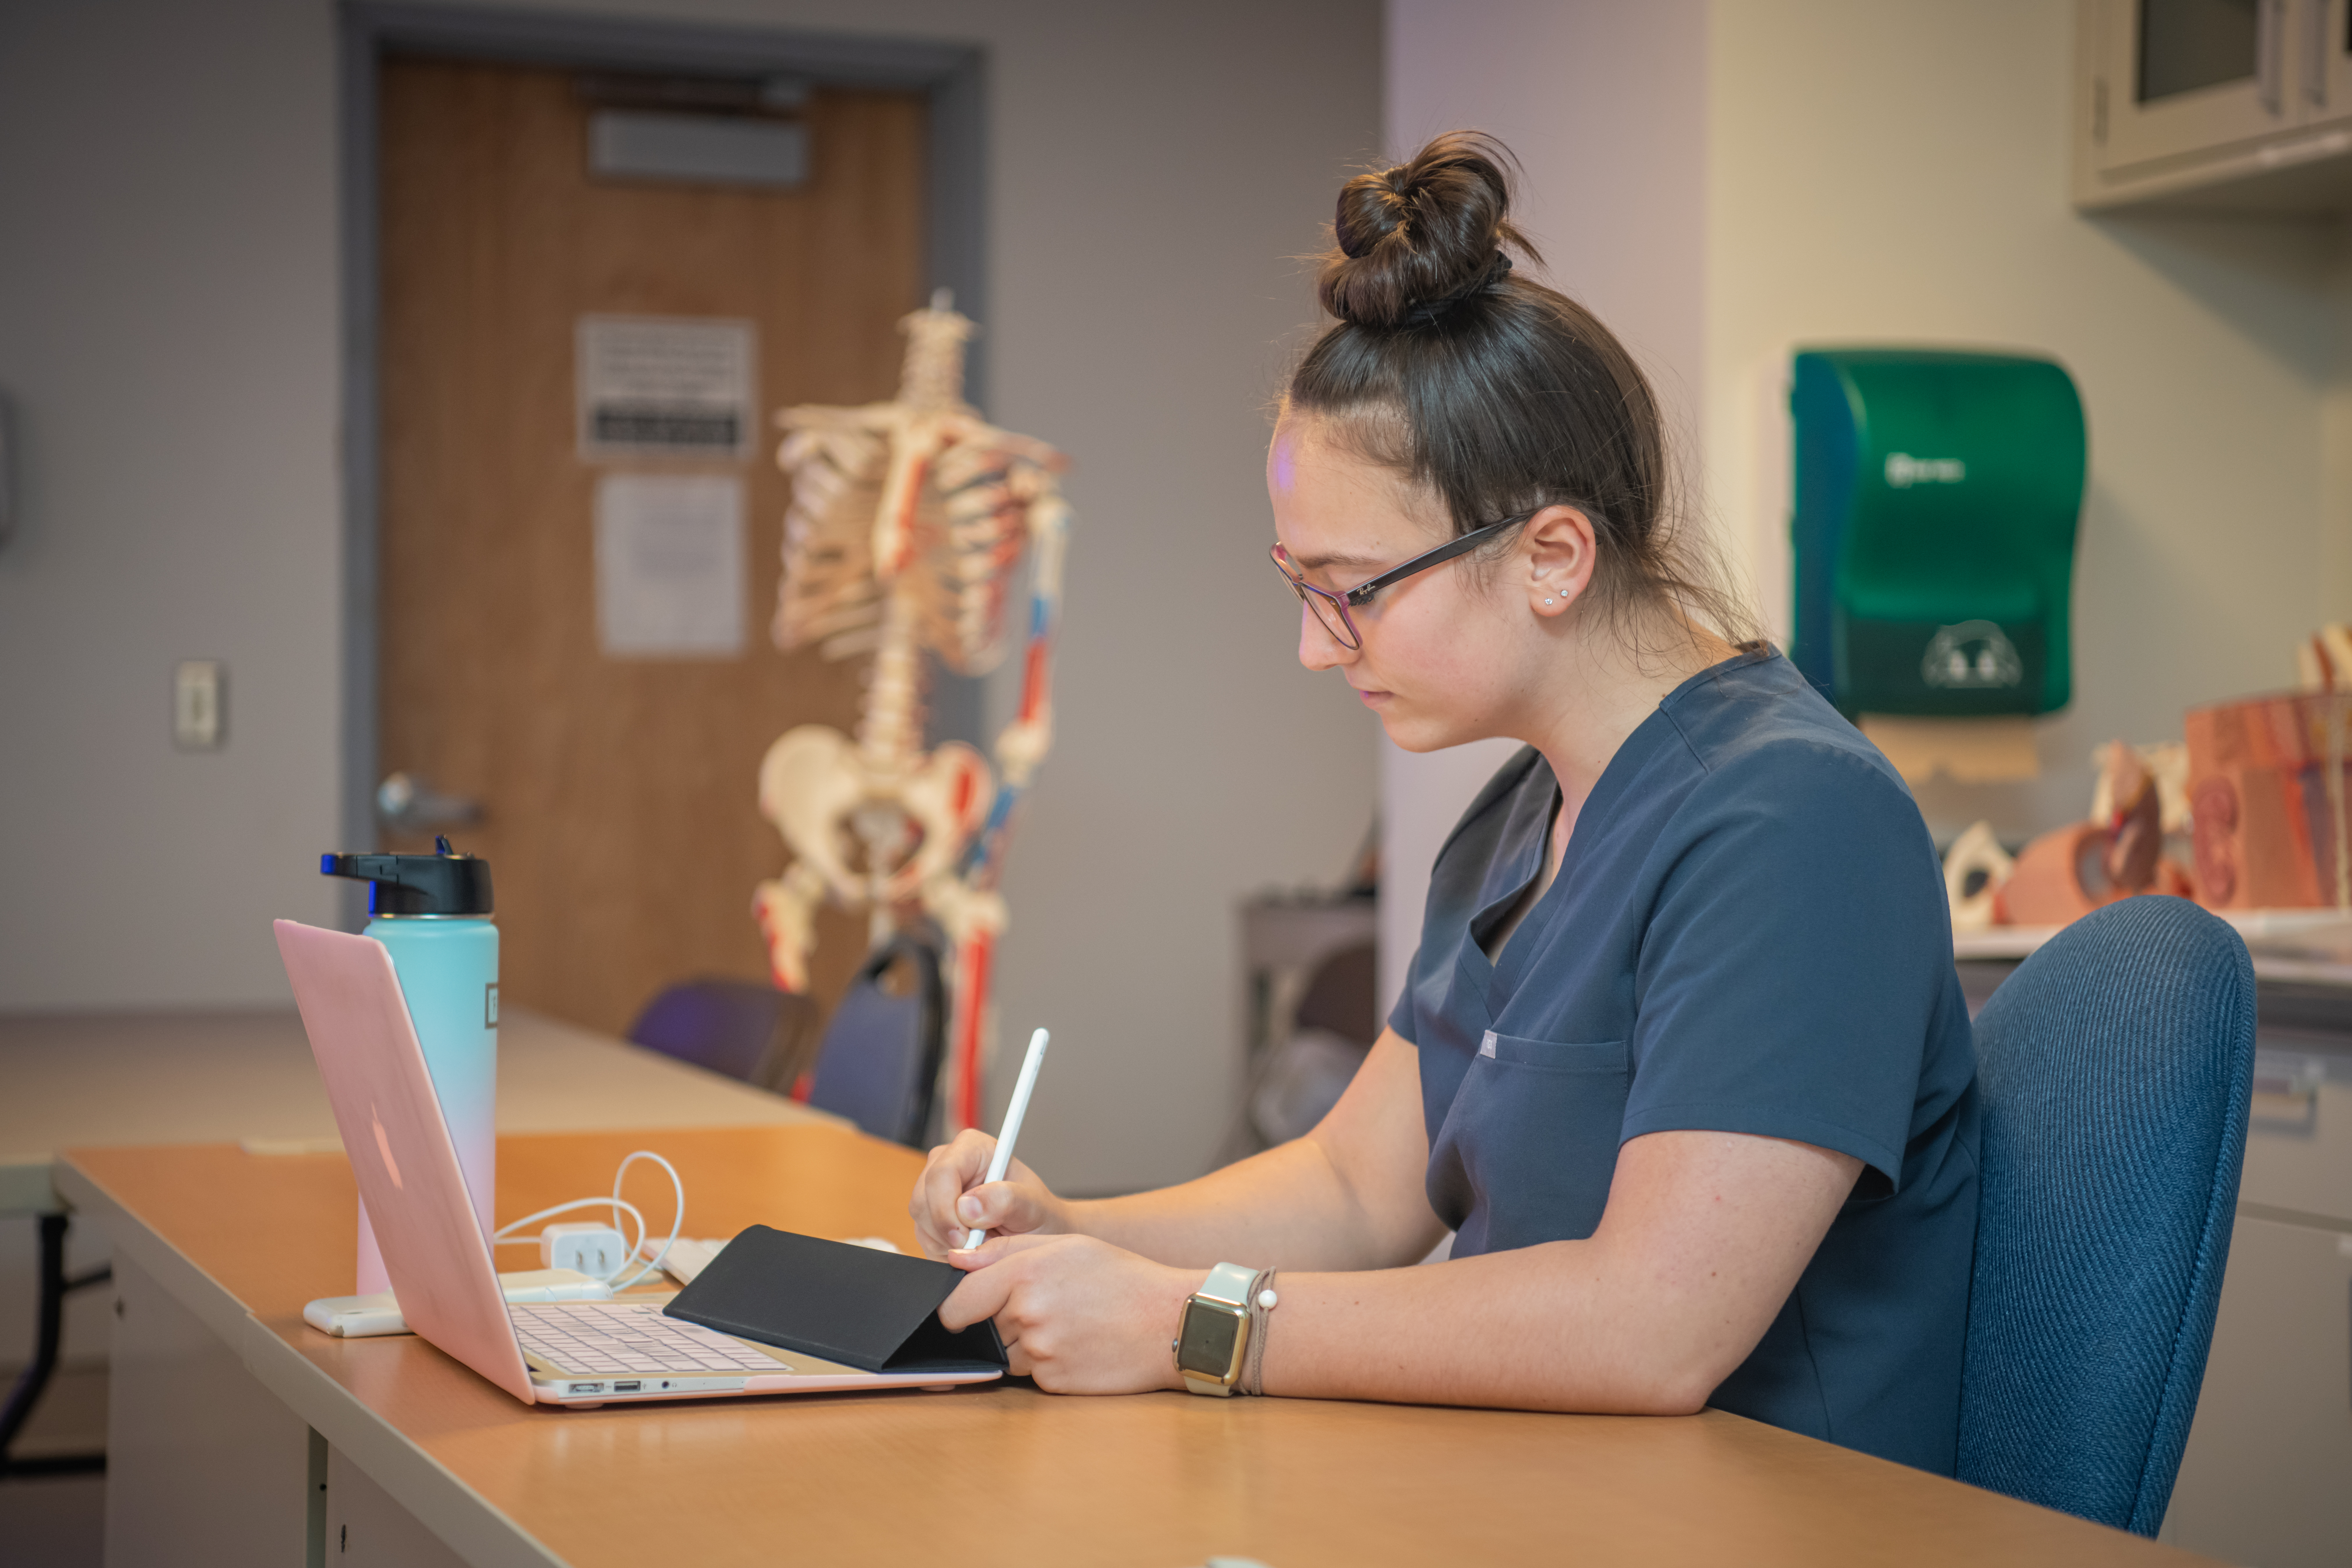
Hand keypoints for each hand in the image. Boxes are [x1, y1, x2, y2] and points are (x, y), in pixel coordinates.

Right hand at [908, 1129, 1071, 1259]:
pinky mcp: (929, 1213)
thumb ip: (1005, 1200)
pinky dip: (944, 1249)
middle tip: (977, 1244)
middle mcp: (947, 1163)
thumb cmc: (1036, 1211)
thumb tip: (967, 1207)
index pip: (942, 1173)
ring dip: (947, 1242)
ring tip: (981, 1241)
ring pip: (921, 1221)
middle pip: (923, 1199)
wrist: (1034, 1230)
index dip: (946, 1209)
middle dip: (948, 1230)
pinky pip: (923, 1237)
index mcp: (972, 1147)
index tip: (964, 1236)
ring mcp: (935, 1189)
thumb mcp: (1032, 1205)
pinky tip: (969, 1246)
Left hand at [938, 1234, 1192, 1393]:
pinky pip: (1031, 1373)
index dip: (954, 1308)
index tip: (959, 1311)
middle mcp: (1027, 1315)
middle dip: (999, 1320)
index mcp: (1025, 1274)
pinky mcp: (1054, 1382)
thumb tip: (955, 1261)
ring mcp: (1040, 1352)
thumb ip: (1006, 1250)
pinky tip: (1077, 1344)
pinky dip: (1045, 1362)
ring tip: (1065, 1324)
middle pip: (981, 1327)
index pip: (957, 1302)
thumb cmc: (1123, 1278)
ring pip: (1004, 1353)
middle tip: (1042, 1308)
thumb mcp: (1067, 1245)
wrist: (1171, 1322)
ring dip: (1021, 1343)